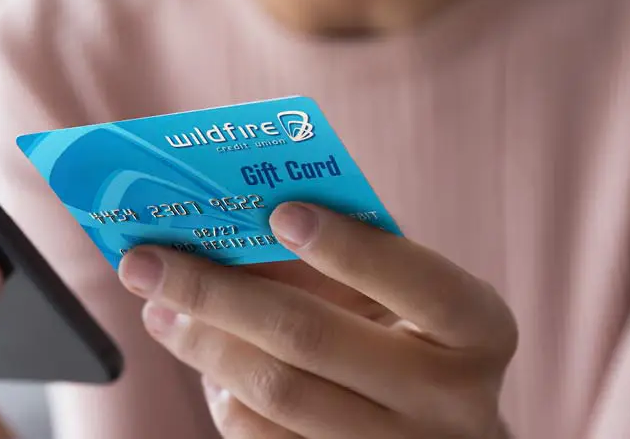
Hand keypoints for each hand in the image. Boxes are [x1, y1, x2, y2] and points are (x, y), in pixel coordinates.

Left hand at [118, 202, 516, 438]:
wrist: (442, 437)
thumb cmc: (413, 340)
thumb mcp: (406, 296)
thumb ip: (344, 256)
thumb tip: (230, 222)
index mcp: (479, 332)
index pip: (421, 283)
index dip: (350, 249)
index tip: (279, 213)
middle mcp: (451, 402)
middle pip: (313, 340)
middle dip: (217, 292)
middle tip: (150, 261)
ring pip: (276, 395)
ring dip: (202, 344)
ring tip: (160, 306)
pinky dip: (222, 395)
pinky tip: (202, 359)